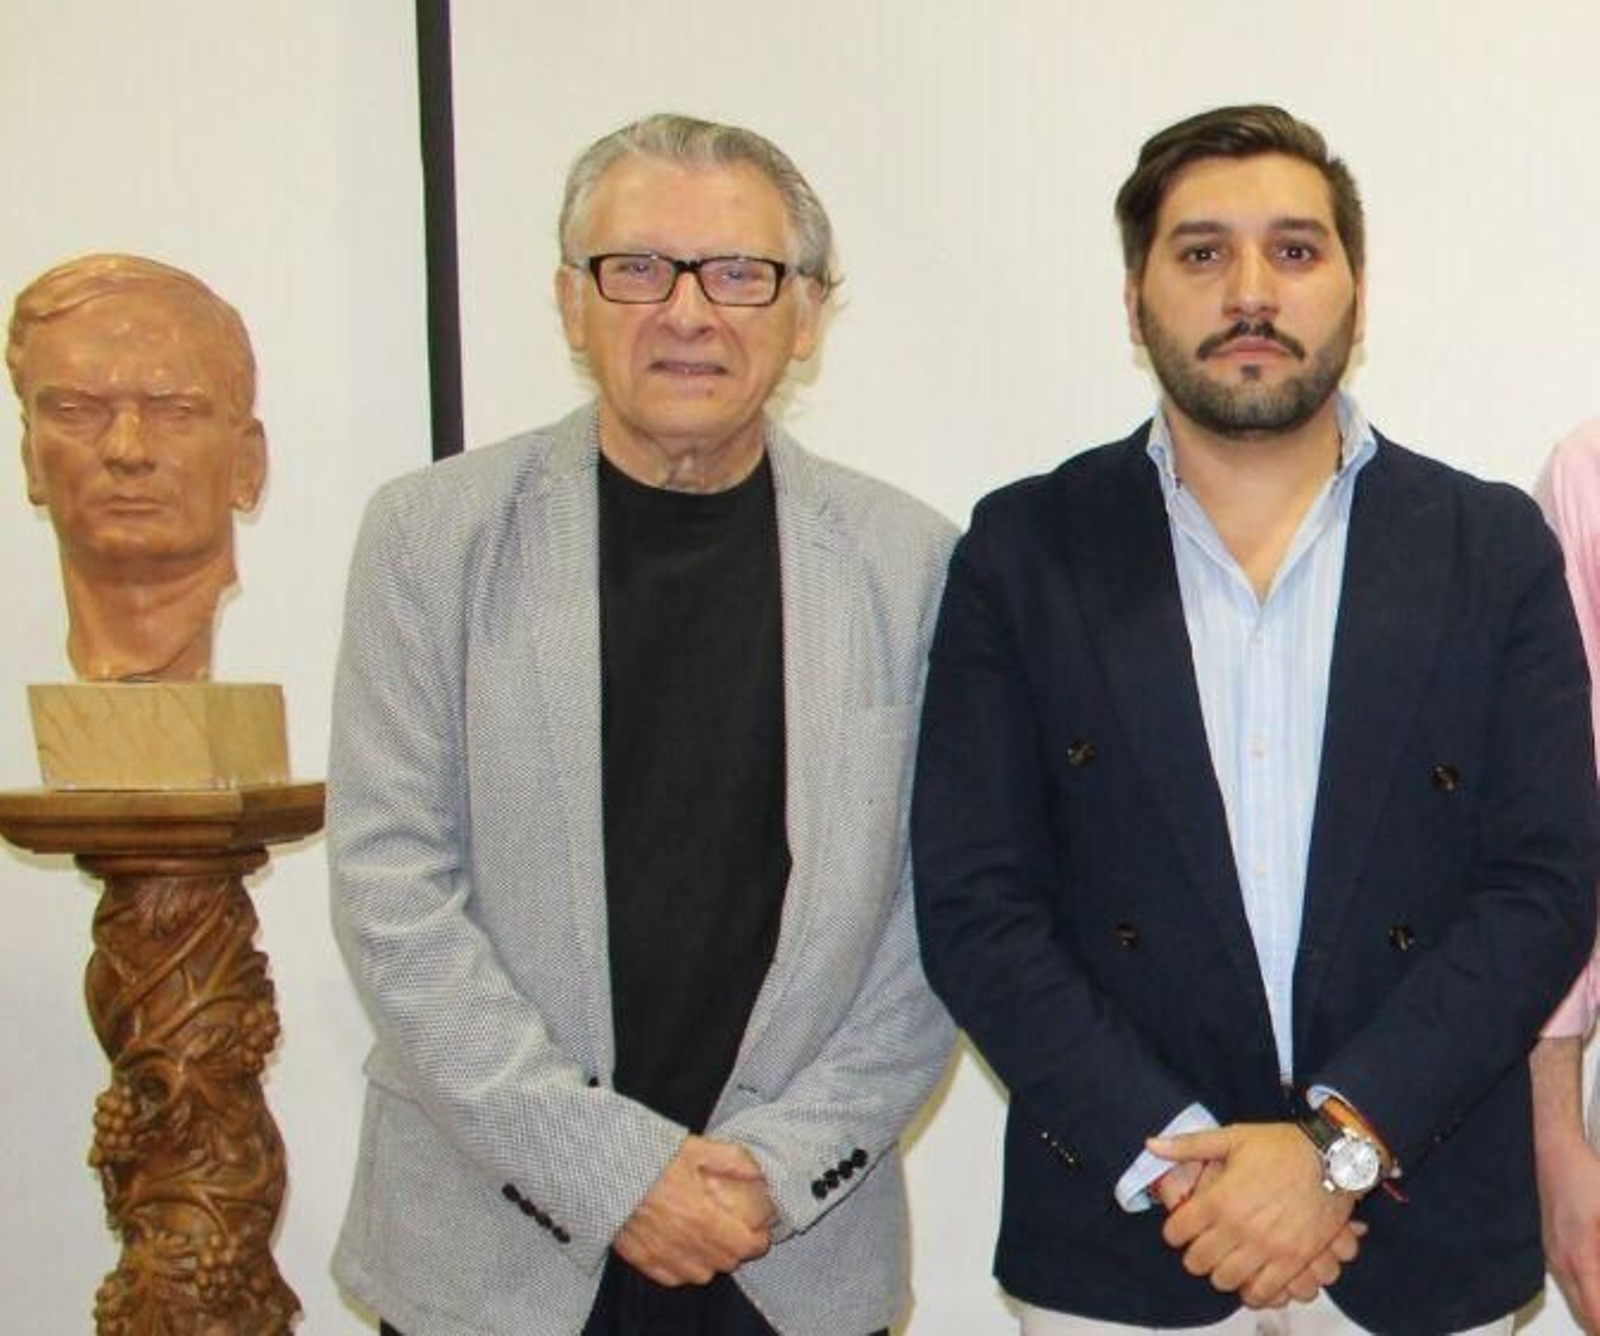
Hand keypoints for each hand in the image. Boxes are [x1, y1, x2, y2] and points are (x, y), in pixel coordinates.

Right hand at [614, 1136, 771, 1285]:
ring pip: (700, 1275)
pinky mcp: (641, 1258)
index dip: (759, 1241)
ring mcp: (661, 1254)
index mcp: (702, 1217)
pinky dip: (684, 1269)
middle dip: (737, 1250)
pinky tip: (685, 1251)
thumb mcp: (696, 1148)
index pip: (744, 1245)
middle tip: (737, 1232)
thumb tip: (759, 1170)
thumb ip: (731, 1160)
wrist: (604, 1167)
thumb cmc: (650, 1155)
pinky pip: (672, 1277)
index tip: (761, 1231)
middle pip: (725, 1263)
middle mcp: (684, 1243)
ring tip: (711, 1242)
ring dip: (711, 1262)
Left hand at [1151, 1122, 1357, 1307]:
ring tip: (1226, 1262)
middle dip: (1195, 1256)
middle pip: (1198, 1262)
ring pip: (1227, 1280)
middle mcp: (1240, 1228)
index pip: (1178, 1230)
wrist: (1333, 1160)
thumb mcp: (1233, 1137)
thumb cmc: (1282, 1147)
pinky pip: (1265, 1292)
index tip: (1180, 1230)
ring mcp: (1267, 1248)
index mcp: (1220, 1198)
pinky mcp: (1294, 1261)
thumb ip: (1188, 1145)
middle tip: (1202, 1247)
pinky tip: (1252, 1280)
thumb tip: (1151, 1144)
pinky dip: (1253, 1292)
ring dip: (1221, 1274)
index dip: (1173, 1232)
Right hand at [1534, 1036, 1599, 1331]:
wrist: (1547, 1147)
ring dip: (1595, 1304)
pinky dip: (1587, 1288)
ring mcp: (1551, 1254)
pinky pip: (1570, 1280)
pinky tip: (1593, 1275)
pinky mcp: (1547, 1245)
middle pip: (1588, 1315)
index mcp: (1580, 1261)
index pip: (1597, 1317)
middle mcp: (1561, 1263)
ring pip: (1579, 1299)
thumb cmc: (1580, 1175)